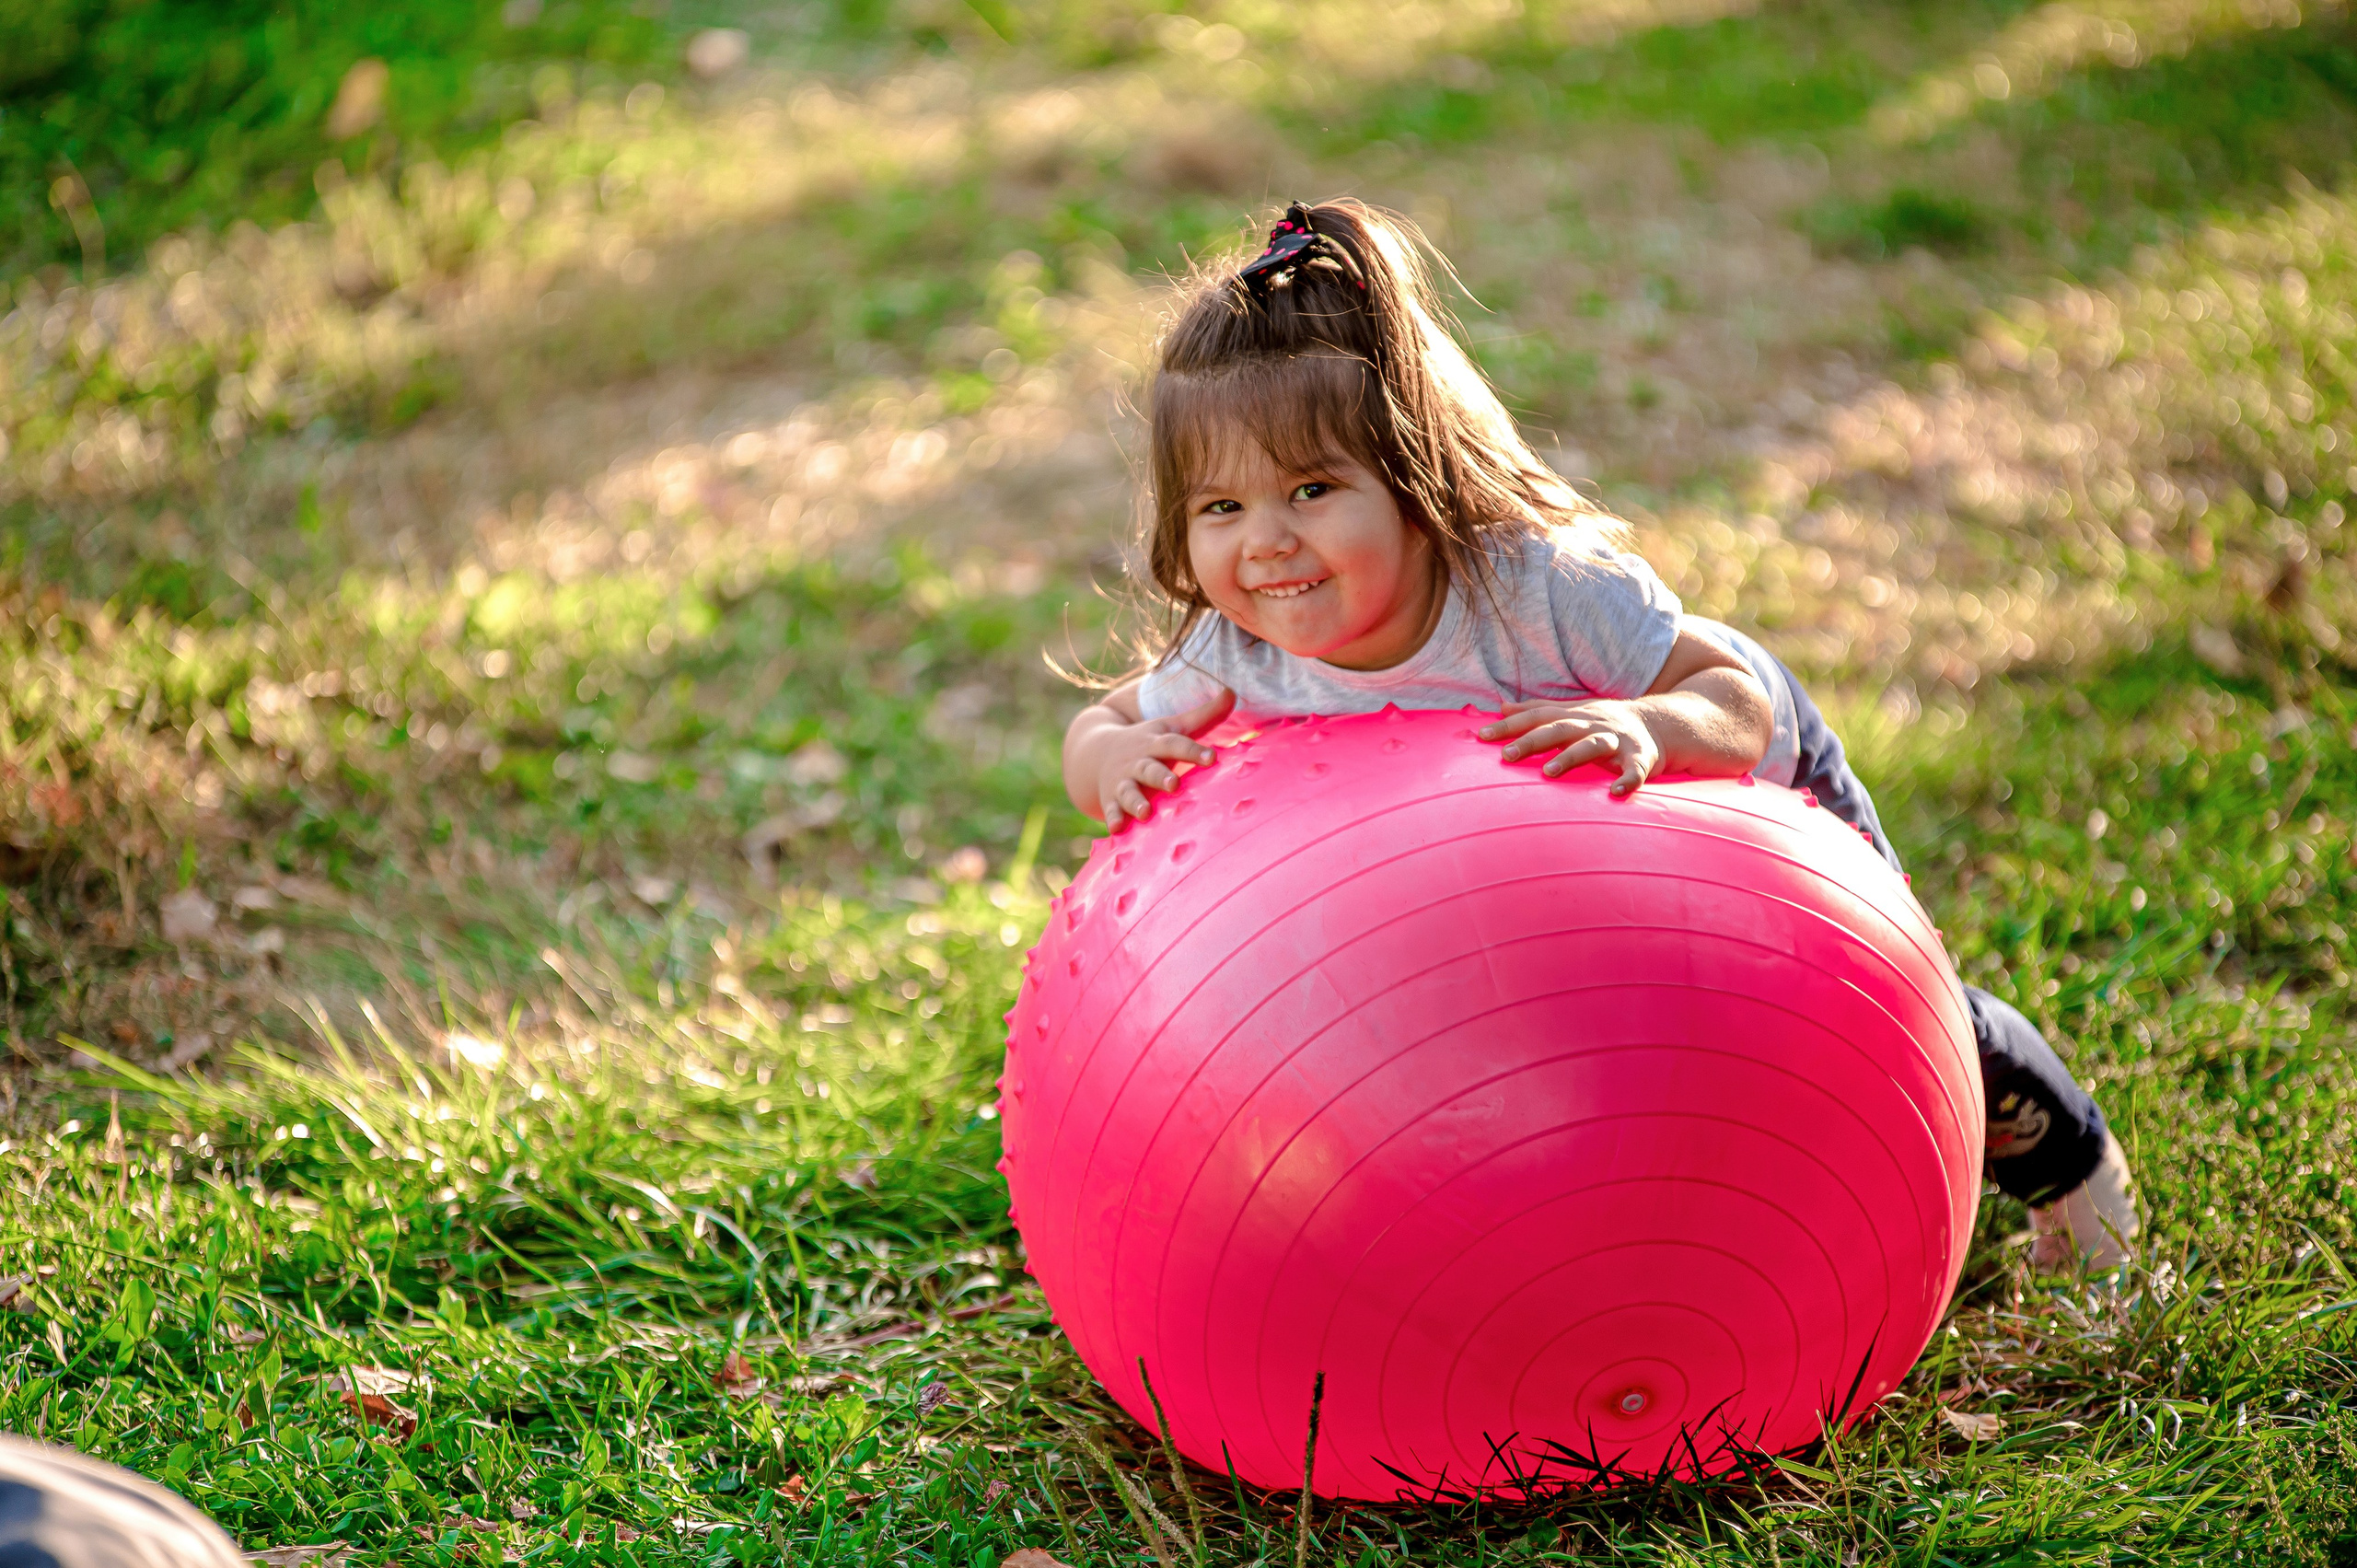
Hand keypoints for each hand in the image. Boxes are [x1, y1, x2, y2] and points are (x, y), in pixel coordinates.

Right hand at [1094, 689, 1234, 826]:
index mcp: (1155, 743)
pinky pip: (1111, 810)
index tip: (1212, 758)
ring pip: (1129, 791)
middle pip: (1149, 768)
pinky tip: (1116, 829)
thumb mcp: (1171, 727)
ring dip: (1136, 801)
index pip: (1175, 745)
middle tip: (1174, 784)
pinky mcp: (1110, 799)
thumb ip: (1204, 716)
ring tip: (1145, 812)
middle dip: (1160, 776)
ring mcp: (1122, 781)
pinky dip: (1113, 819)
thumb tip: (1233, 692)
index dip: (1193, 751)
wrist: (1096, 752)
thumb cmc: (1146, 743)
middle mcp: (1138, 762)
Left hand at [1478, 698, 1662, 795]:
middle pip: (1559, 729)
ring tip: (1549, 772)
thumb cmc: (1605, 721)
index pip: (1537, 716)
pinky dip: (1628, 780)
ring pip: (1592, 745)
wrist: (1661, 723)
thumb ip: (1538, 709)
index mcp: (1574, 715)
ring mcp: (1617, 740)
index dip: (1510, 725)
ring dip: (1571, 757)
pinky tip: (1616, 792)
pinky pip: (1635, 770)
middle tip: (1506, 756)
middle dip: (1532, 741)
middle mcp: (1592, 724)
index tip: (1482, 735)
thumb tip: (1502, 706)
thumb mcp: (1573, 710)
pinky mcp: (1642, 758)